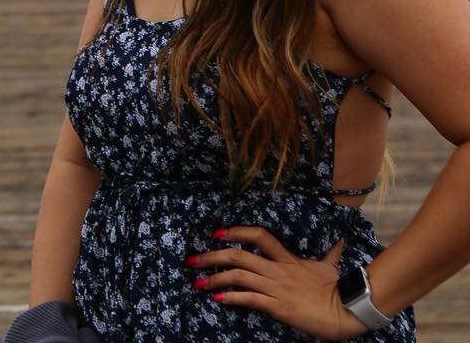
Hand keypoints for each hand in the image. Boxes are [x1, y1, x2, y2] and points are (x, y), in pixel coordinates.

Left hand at [186, 225, 366, 339]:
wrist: (349, 310)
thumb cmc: (339, 288)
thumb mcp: (330, 265)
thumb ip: (329, 252)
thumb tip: (340, 241)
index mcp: (288, 258)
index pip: (259, 235)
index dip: (236, 231)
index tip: (217, 234)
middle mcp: (278, 270)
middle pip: (238, 255)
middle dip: (211, 256)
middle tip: (192, 260)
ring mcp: (277, 287)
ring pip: (238, 276)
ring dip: (214, 278)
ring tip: (198, 282)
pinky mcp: (278, 306)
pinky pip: (249, 299)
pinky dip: (231, 298)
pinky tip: (218, 299)